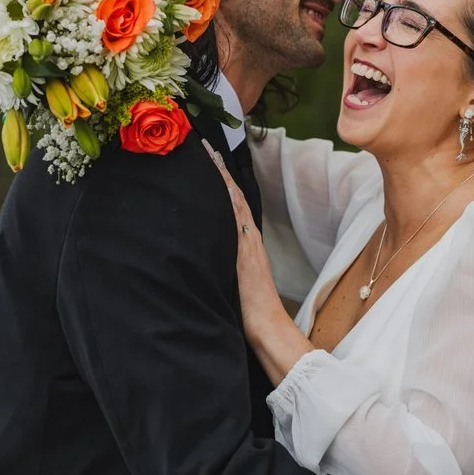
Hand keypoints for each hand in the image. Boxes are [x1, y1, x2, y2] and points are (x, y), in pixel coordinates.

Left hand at [203, 141, 282, 340]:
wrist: (267, 326)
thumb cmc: (250, 310)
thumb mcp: (235, 280)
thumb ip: (225, 263)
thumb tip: (207, 254)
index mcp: (245, 244)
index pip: (233, 205)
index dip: (222, 182)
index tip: (210, 161)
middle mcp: (247, 239)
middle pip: (233, 197)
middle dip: (220, 172)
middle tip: (206, 147)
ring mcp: (246, 245)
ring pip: (234, 204)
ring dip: (223, 180)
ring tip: (210, 157)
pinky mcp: (244, 255)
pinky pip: (237, 222)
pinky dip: (230, 202)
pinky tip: (221, 186)